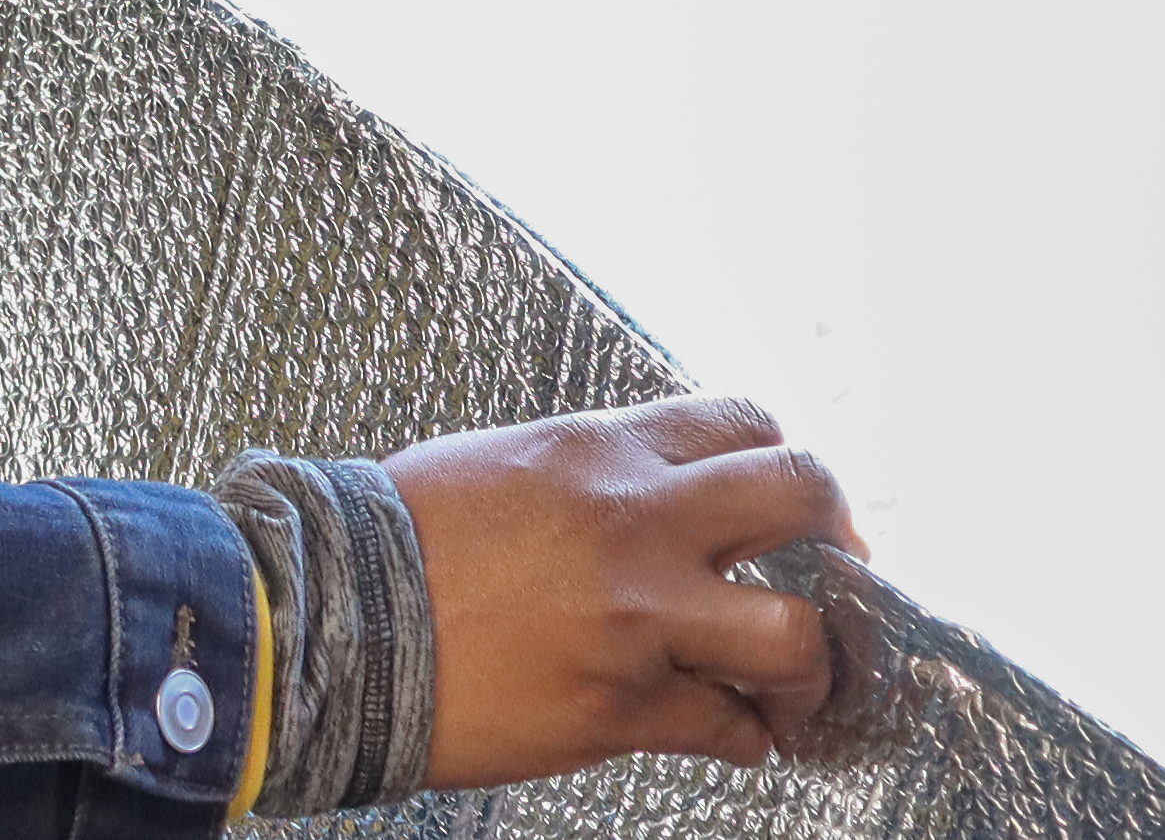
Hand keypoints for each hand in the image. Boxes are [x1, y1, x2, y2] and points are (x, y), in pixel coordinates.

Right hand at [390, 395, 864, 787]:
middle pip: (804, 497)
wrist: (323, 619)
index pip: (747, 427)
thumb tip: (651, 497)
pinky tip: (736, 735)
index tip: (794, 511)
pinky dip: (745, 737)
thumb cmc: (392, 539)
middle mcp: (634, 521)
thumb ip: (590, 474)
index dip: (785, 470)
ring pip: (796, 634)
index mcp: (599, 451)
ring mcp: (636, 617)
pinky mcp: (620, 705)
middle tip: (838, 579)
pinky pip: (728, 728)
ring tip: (795, 686)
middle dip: (841, 542)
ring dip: (810, 666)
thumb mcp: (500, 463)